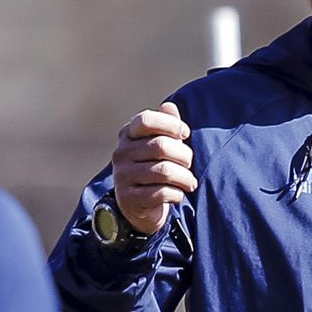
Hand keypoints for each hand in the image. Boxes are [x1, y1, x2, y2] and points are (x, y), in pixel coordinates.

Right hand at [109, 102, 195, 236]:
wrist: (140, 205)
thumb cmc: (155, 166)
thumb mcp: (161, 143)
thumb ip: (167, 125)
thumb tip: (169, 106)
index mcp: (128, 134)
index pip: (146, 120)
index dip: (170, 124)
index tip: (185, 133)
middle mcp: (121, 153)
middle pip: (160, 146)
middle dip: (184, 155)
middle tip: (190, 163)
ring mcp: (122, 176)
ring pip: (164, 172)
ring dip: (184, 178)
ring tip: (190, 182)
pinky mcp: (128, 199)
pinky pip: (161, 193)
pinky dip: (176, 194)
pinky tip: (178, 194)